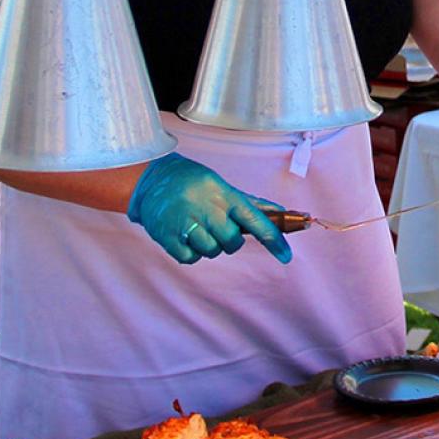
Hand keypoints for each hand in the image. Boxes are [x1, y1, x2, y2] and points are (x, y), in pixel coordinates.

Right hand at [127, 154, 292, 265]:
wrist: (152, 180)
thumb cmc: (195, 184)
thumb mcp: (224, 187)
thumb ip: (253, 204)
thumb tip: (283, 211)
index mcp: (225, 196)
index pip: (256, 220)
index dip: (274, 239)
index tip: (286, 256)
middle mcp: (207, 209)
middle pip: (232, 242)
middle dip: (230, 241)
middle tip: (218, 227)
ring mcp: (186, 223)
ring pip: (212, 251)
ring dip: (209, 246)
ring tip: (198, 228)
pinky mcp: (167, 236)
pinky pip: (191, 258)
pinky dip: (192, 253)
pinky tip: (185, 236)